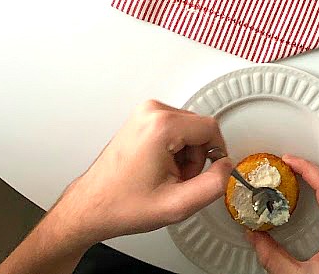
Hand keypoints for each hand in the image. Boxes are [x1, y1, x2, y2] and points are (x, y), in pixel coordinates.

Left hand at [51, 100, 232, 248]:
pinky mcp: (142, 118)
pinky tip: (159, 168)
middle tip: (180, 181)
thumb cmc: (122, 204)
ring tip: (167, 176)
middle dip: (196, 156)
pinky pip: (173, 127)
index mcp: (161, 125)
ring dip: (185, 153)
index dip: (215, 154)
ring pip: (187, 127)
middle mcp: (152, 111)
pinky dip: (173, 148)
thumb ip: (213, 185)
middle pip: (199, 127)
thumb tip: (228, 168)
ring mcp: (145, 112)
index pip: (210, 128)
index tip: (207, 173)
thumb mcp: (177, 205)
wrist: (91, 206)